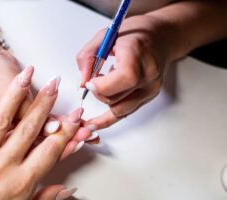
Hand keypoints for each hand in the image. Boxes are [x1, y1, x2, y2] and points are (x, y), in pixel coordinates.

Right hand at [0, 50, 98, 145]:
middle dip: (70, 138)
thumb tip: (54, 129)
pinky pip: (48, 123)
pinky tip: (76, 123)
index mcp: (6, 139)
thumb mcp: (10, 97)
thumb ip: (31, 116)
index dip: (61, 140)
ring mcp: (24, 127)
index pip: (39, 145)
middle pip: (47, 142)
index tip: (79, 134)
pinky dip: (62, 122)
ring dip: (69, 131)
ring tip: (88, 130)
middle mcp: (16, 137)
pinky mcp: (30, 117)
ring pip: (49, 134)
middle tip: (89, 133)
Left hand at [0, 69, 82, 199]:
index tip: (76, 117)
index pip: (51, 149)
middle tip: (55, 85)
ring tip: (26, 76)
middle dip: (46, 103)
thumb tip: (66, 189)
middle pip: (31, 128)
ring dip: (16, 95)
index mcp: (22, 183)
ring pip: (2, 120)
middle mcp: (3, 166)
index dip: (67, 130)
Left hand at [77, 15, 174, 129]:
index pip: (126, 77)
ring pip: (120, 109)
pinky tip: (93, 124)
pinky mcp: (148, 97)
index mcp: (138, 53)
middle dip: (99, 92)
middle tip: (93, 79)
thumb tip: (81, 83)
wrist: (160, 37)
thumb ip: (88, 57)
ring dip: (104, 100)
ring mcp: (151, 88)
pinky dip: (107, 120)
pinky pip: (125, 114)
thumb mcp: (104, 35)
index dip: (103, 85)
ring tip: (102, 84)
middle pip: (119, 97)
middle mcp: (149, 73)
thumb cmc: (133, 33)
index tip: (89, 82)